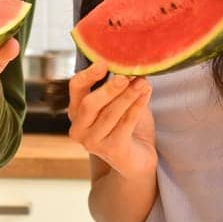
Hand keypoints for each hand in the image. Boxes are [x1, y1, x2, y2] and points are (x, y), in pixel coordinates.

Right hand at [67, 62, 156, 177]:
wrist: (138, 158)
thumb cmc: (126, 126)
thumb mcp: (117, 102)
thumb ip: (117, 86)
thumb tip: (129, 63)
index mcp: (76, 112)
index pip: (76, 87)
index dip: (88, 75)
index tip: (104, 63)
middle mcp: (79, 128)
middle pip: (89, 104)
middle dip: (109, 88)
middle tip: (126, 75)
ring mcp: (93, 142)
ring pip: (110, 114)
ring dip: (128, 96)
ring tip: (142, 82)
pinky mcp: (111, 151)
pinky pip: (125, 124)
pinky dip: (136, 107)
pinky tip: (146, 94)